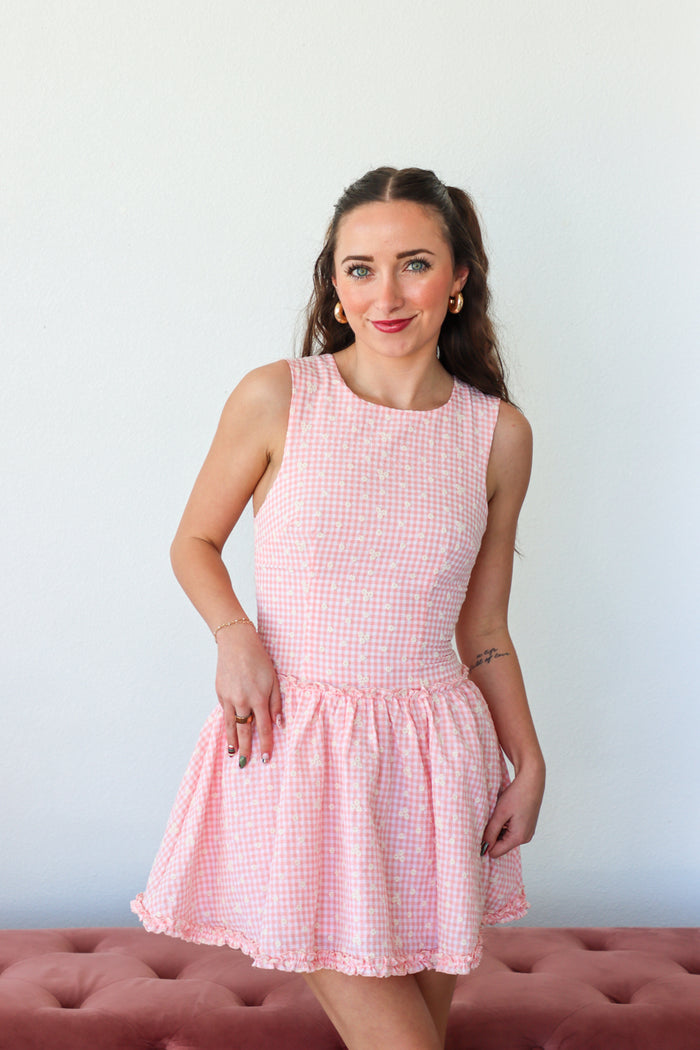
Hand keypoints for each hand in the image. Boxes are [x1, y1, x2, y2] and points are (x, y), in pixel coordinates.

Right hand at [214, 626, 282, 767]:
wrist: (236, 644)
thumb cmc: (259, 660)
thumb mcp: (274, 680)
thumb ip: (276, 703)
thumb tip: (280, 724)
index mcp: (258, 698)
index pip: (263, 728)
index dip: (265, 744)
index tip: (266, 758)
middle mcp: (242, 701)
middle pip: (244, 731)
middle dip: (246, 748)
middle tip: (246, 763)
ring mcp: (229, 698)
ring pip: (230, 725)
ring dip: (232, 741)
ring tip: (234, 754)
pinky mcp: (220, 694)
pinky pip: (224, 714)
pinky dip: (226, 726)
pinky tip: (228, 733)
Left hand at [481, 761, 544, 859]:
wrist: (531, 781)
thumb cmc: (517, 795)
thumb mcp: (499, 813)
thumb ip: (491, 832)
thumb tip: (484, 847)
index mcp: (518, 837)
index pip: (496, 852)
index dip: (485, 844)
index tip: (479, 832)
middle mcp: (525, 838)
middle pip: (500, 846)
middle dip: (492, 835)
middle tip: (488, 819)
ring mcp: (527, 832)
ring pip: (505, 838)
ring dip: (498, 829)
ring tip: (498, 814)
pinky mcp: (527, 826)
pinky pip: (511, 831)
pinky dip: (504, 825)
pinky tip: (503, 813)